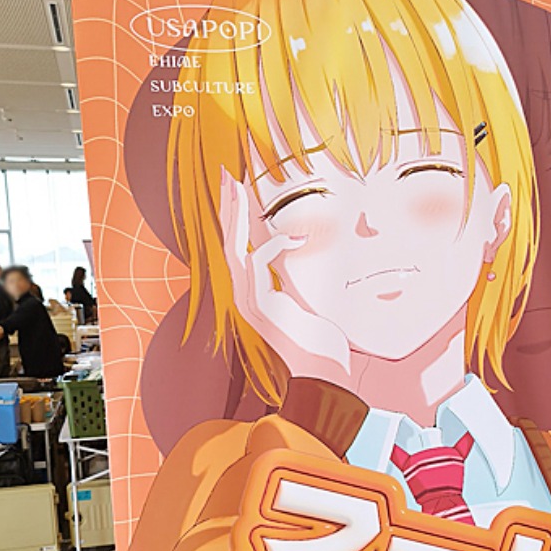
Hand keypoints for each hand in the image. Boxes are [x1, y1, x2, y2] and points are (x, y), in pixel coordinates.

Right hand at [220, 168, 353, 386]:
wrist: (324, 376)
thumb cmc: (323, 343)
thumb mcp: (312, 300)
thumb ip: (302, 279)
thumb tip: (310, 253)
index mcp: (256, 293)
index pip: (241, 247)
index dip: (238, 217)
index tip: (239, 188)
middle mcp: (246, 298)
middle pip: (229, 243)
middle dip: (228, 207)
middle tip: (225, 174)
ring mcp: (249, 305)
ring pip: (233, 251)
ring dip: (235, 216)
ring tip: (236, 186)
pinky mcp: (260, 310)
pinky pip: (256, 266)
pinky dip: (273, 247)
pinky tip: (294, 238)